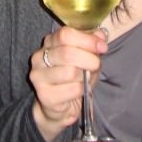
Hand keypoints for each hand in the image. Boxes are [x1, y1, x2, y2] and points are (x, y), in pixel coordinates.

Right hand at [29, 25, 107, 141]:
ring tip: (85, 79)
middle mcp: (39, 57)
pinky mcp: (44, 95)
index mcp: (49, 42)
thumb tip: (101, 36)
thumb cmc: (73, 78)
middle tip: (97, 64)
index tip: (102, 47)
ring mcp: (39, 77)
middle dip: (89, 59)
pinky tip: (80, 90)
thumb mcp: (84, 57)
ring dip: (85, 76)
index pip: (65, 34)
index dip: (87, 40)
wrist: (59, 106)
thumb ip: (91, 44)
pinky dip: (82, 89)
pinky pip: (72, 89)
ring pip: (70, 72)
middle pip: (67, 53)